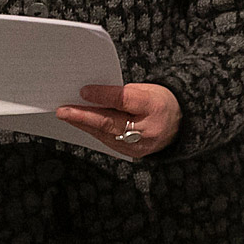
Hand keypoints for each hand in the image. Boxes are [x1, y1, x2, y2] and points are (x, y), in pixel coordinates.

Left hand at [57, 82, 181, 159]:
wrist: (180, 126)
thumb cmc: (160, 103)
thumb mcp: (147, 89)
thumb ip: (122, 93)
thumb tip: (93, 96)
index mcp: (154, 106)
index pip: (124, 101)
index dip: (103, 96)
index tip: (83, 91)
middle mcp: (147, 129)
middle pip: (110, 122)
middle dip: (84, 116)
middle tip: (63, 111)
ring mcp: (140, 146)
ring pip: (105, 134)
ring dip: (84, 124)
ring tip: (67, 115)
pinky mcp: (132, 154)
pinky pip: (108, 141)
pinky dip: (94, 131)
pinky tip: (82, 124)